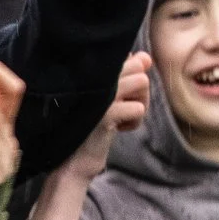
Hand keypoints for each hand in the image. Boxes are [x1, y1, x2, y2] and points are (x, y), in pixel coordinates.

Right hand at [64, 49, 150, 180]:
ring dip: (138, 103)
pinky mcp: (106, 114)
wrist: (73, 162)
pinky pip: (139, 108)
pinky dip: (134, 122)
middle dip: (138, 89)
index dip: (131, 77)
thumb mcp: (108, 96)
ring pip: (142, 82)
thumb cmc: (90, 127)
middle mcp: (91, 77)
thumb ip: (125, 74)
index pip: (128, 57)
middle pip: (137, 66)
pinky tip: (118, 129)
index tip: (117, 96)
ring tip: (121, 117)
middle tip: (122, 106)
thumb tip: (145, 57)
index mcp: (88, 70)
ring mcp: (98, 95)